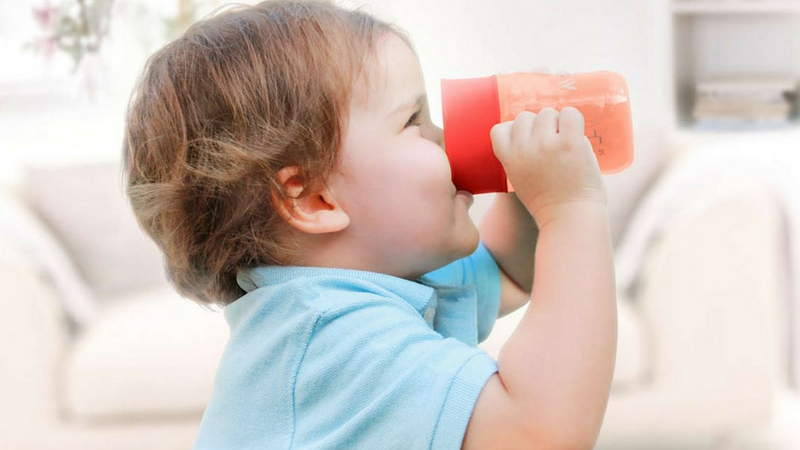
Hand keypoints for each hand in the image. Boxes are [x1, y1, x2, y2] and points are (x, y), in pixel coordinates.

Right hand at [490, 107, 605, 224]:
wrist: (570, 219)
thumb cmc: (549, 203)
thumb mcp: (520, 180)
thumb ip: (519, 156)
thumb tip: (535, 127)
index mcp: (508, 158)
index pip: (500, 129)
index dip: (516, 132)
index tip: (529, 142)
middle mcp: (524, 148)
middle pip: (526, 117)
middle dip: (540, 127)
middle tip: (552, 146)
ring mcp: (546, 144)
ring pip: (548, 113)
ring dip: (559, 124)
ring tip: (566, 145)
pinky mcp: (570, 143)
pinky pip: (570, 114)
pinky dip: (574, 121)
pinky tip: (577, 137)